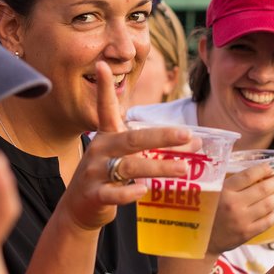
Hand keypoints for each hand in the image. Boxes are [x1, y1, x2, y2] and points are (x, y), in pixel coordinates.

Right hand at [59, 61, 193, 231]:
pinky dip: (129, 192)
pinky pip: (113, 193)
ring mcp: (94, 173)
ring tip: (183, 169)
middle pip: (132, 139)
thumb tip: (194, 142)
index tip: (104, 64)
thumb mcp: (125, 158)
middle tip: (187, 135)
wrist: (79, 210)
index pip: (106, 108)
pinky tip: (143, 191)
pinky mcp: (93, 195)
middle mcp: (99, 150)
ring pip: (129, 166)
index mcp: (106, 136)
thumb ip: (153, 149)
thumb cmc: (108, 178)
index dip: (103, 87)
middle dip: (162, 136)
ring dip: (158, 167)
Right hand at [207, 163, 273, 252]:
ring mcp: (241, 220)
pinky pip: (267, 222)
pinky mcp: (246, 233)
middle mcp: (233, 205)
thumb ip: (227, 183)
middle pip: (262, 189)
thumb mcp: (210, 193)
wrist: (200, 240)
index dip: (263, 169)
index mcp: (223, 191)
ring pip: (268, 205)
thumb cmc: (204, 212)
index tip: (271, 166)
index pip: (249, 176)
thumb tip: (250, 171)